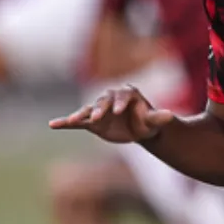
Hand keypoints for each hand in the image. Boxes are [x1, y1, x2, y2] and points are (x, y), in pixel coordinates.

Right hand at [49, 85, 174, 142]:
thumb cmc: (147, 122)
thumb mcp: (154, 121)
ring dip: (80, 115)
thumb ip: (159, 118)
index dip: (119, 103)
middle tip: (96, 117)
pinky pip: (77, 121)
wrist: (138, 129)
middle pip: (103, 102)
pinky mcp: (91, 121)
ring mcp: (99, 110)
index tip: (117, 112)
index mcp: (127, 94)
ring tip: (72, 120)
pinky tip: (53, 125)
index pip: (122, 96)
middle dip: (99, 109)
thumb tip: (170, 116)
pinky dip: (66, 122)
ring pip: (88, 110)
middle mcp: (110, 99)